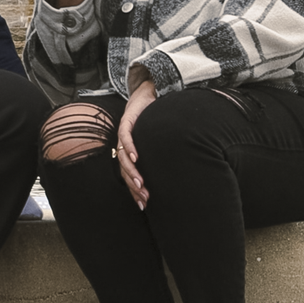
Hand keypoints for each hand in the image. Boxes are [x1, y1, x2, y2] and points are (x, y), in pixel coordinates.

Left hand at [114, 79, 156, 208]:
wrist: (146, 96)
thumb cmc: (154, 122)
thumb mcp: (158, 144)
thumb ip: (162, 157)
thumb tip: (180, 174)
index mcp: (131, 154)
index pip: (130, 178)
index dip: (135, 192)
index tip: (144, 206)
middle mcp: (125, 147)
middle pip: (125, 172)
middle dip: (134, 187)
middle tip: (144, 199)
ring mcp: (124, 135)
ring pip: (124, 158)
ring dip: (132, 172)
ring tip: (140, 184)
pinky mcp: (126, 122)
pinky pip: (125, 138)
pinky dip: (130, 148)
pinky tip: (136, 158)